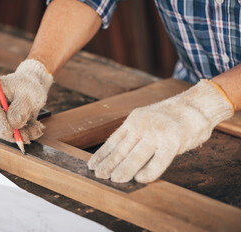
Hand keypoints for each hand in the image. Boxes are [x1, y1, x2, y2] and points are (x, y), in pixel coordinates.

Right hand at [0, 59, 52, 142]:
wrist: (32, 89)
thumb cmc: (29, 87)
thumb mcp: (29, 94)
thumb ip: (21, 108)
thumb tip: (14, 123)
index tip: (11, 131)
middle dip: (11, 132)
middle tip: (26, 136)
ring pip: (3, 132)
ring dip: (21, 134)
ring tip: (37, 127)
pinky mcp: (1, 124)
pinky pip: (10, 135)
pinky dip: (24, 134)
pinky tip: (35, 128)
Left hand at [88, 80, 233, 182]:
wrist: (196, 106)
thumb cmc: (169, 119)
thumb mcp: (145, 120)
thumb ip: (133, 135)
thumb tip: (117, 157)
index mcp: (133, 120)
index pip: (113, 141)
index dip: (102, 154)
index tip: (91, 165)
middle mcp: (142, 125)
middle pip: (121, 149)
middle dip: (109, 164)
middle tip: (99, 176)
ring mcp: (157, 133)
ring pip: (136, 156)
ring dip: (123, 170)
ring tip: (114, 180)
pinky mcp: (173, 141)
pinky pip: (158, 161)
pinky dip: (148, 171)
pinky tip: (140, 179)